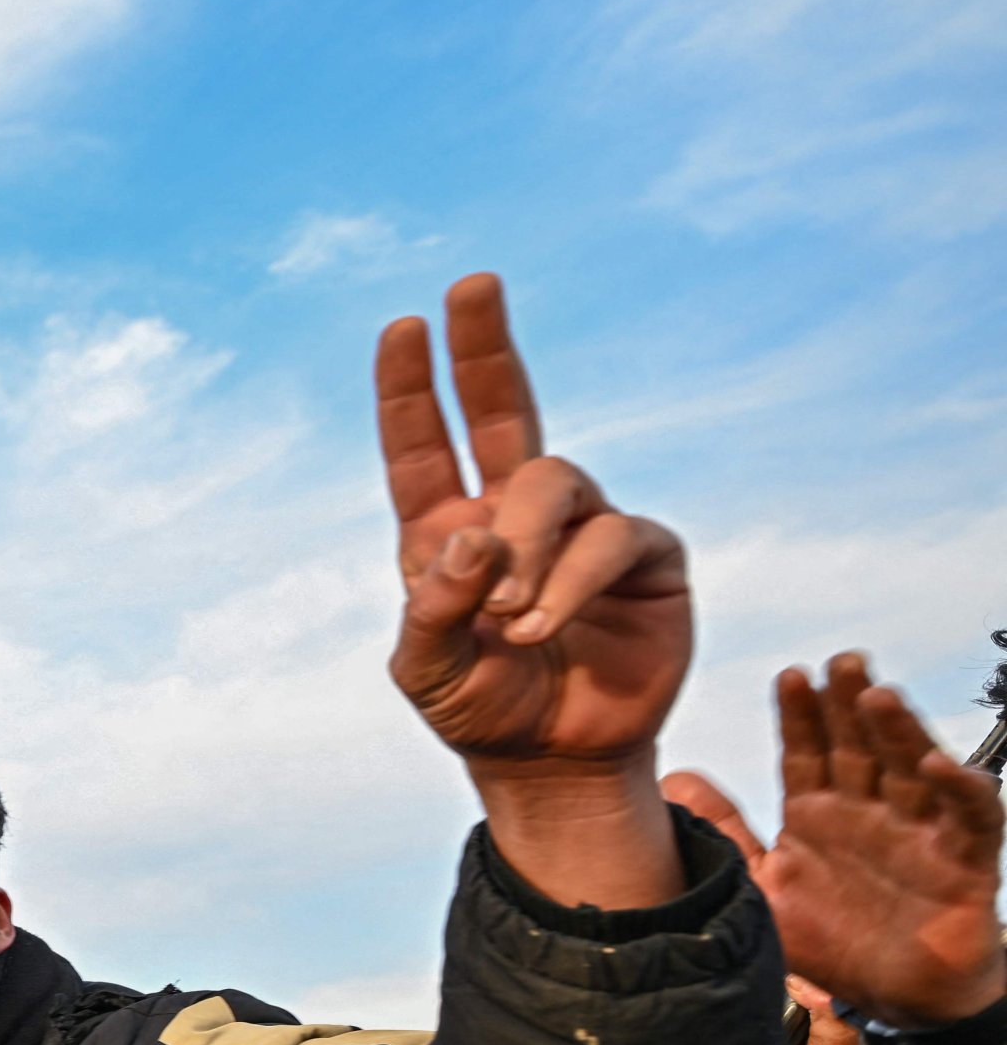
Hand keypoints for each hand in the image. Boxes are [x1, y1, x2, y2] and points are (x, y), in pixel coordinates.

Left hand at [376, 274, 686, 907]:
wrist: (553, 761)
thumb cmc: (479, 708)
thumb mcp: (427, 672)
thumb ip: (432, 610)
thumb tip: (467, 537)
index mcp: (447, 527)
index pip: (424, 443)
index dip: (412, 386)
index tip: (402, 324)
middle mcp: (514, 512)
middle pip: (505, 407)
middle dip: (485, 343)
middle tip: (470, 283)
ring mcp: (582, 526)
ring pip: (553, 481)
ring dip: (525, 547)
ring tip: (509, 621)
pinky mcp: (643, 556)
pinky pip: (610, 536)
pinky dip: (569, 580)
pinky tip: (541, 627)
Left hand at [664, 655, 1006, 1029]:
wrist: (897, 997)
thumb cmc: (836, 938)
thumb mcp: (765, 886)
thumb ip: (727, 833)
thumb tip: (675, 780)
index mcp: (820, 813)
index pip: (808, 752)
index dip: (802, 715)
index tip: (789, 677)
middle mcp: (869, 813)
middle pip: (861, 747)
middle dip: (851, 705)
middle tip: (842, 663)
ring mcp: (918, 834)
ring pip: (912, 771)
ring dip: (900, 733)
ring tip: (879, 697)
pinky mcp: (963, 864)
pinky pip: (970, 821)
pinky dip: (960, 792)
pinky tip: (940, 768)